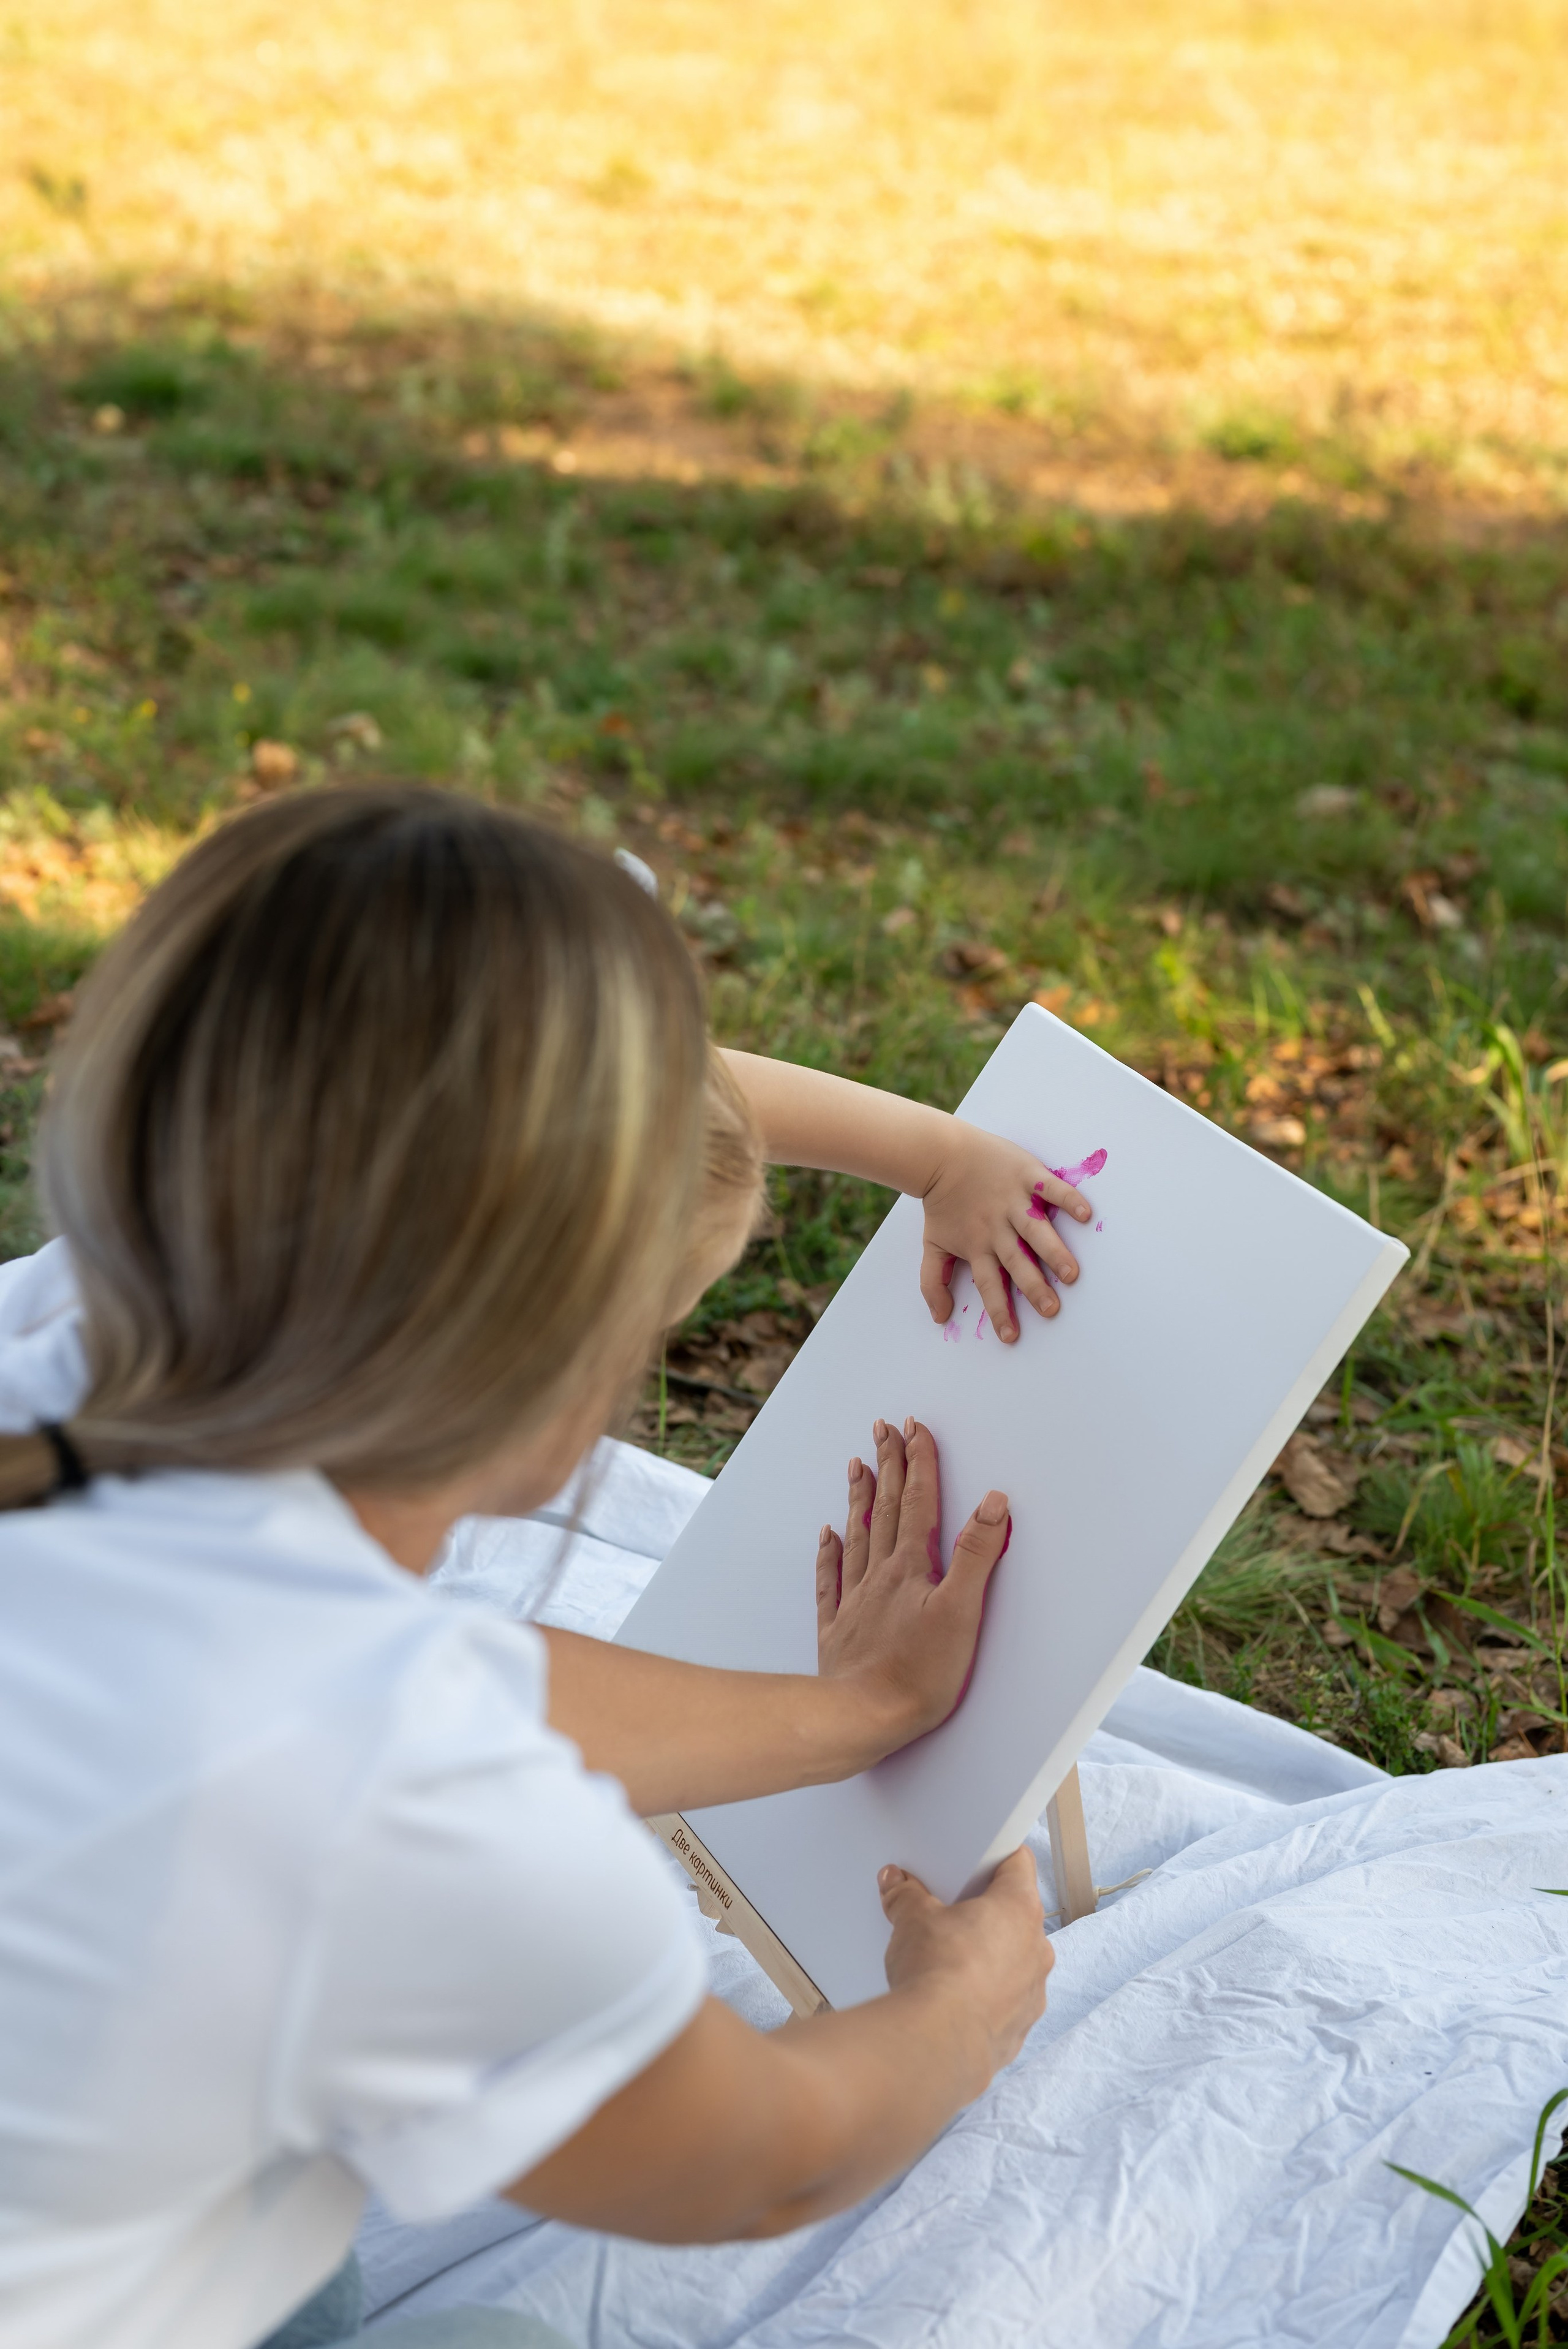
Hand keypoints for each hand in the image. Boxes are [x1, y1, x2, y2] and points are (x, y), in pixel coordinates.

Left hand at [815, 1417, 1008, 1749]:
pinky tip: (828, 1534)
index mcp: (911, 1569)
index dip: (919, 1463)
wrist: (863, 1716)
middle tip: (883, 1429)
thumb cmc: (919, 1673)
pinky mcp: (839, 1630)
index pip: (920, 1504)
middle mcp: (880, 1576)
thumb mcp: (963, 1611)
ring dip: (861, 1498)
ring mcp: (856, 1601)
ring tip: (856, 1464)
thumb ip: (977, 1555)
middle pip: (887, 1510)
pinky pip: (831, 1580)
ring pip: (858, 1537)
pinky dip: (830, 1552)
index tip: (915, 1427)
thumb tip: (994, 1502)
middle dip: (889, 1466)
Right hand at [878, 1848, 1051, 2077]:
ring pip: (1014, 1962)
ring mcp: (1032, 1992)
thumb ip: (906, 1896)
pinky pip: (1006, 2002)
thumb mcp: (911, 1918)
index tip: (976, 1861)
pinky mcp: (1019, 2029)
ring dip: (988, 1959)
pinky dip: (985, 1998)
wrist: (936, 2043)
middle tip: (950, 1914)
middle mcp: (1036, 1949)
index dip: (996, 1857)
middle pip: (1016, 1915)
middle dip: (984, 1913)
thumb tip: (897, 1885)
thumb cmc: (937, 1972)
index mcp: (1019, 1908)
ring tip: (947, 1962)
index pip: (1019, 1864)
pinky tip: (953, 2001)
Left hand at [919, 1119, 1092, 1342]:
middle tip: (1051, 1309)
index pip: (989, 1284)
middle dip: (1033, 1287)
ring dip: (1053, 1251)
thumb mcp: (932, 1243)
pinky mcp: (1026, 1175)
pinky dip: (1067, 1199)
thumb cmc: (941, 1202)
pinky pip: (1050, 1188)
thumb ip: (933, 1281)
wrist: (940, 1154)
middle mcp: (997, 1227)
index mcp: (977, 1245)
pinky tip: (1084, 1214)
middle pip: (1016, 1262)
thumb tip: (938, 1318)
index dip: (999, 1311)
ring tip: (1070, 1273)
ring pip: (1035, 1230)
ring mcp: (1012, 1201)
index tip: (1011, 1336)